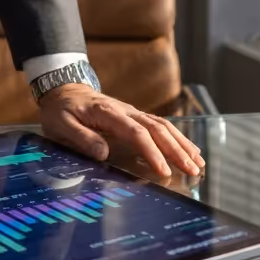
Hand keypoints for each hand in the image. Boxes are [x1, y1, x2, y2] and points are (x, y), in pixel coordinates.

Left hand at [37, 84, 204, 178]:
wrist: (63, 88)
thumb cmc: (61, 110)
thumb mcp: (61, 124)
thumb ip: (81, 138)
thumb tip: (103, 154)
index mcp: (108, 113)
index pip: (136, 133)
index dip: (151, 152)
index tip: (162, 171)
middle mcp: (125, 110)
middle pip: (157, 129)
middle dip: (176, 150)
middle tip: (192, 171)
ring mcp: (132, 112)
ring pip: (163, 125)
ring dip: (181, 143)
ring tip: (198, 163)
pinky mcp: (134, 115)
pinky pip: (160, 124)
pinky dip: (177, 137)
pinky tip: (188, 149)